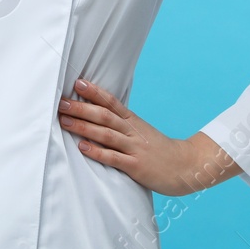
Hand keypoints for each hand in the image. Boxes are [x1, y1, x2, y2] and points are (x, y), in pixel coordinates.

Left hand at [57, 78, 239, 195]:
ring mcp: (135, 148)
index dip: (94, 92)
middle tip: (61, 102)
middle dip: (81, 108)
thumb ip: (122, 124)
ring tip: (65, 121)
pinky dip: (97, 152)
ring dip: (84, 127)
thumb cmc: (160, 150)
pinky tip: (82, 147)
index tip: (77, 82)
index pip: (111, 102)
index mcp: (133, 121)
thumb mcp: (141, 131)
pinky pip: (114, 158)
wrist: (188, 166)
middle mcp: (132, 131)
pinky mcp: (136, 166)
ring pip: (106, 134)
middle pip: (104, 116)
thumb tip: (98, 114)